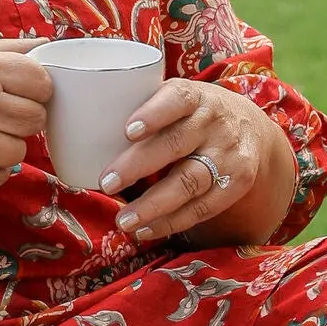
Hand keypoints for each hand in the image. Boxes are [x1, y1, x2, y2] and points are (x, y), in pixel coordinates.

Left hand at [97, 79, 292, 243]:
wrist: (250, 128)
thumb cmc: (191, 113)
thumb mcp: (175, 98)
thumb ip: (140, 107)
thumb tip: (76, 125)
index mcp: (194, 96)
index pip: (176, 99)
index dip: (152, 114)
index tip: (127, 131)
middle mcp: (214, 122)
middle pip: (176, 144)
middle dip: (138, 166)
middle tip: (106, 184)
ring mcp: (228, 154)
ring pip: (190, 181)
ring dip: (153, 205)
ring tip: (123, 221)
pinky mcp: (237, 182)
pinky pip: (203, 207)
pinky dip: (171, 222)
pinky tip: (145, 229)